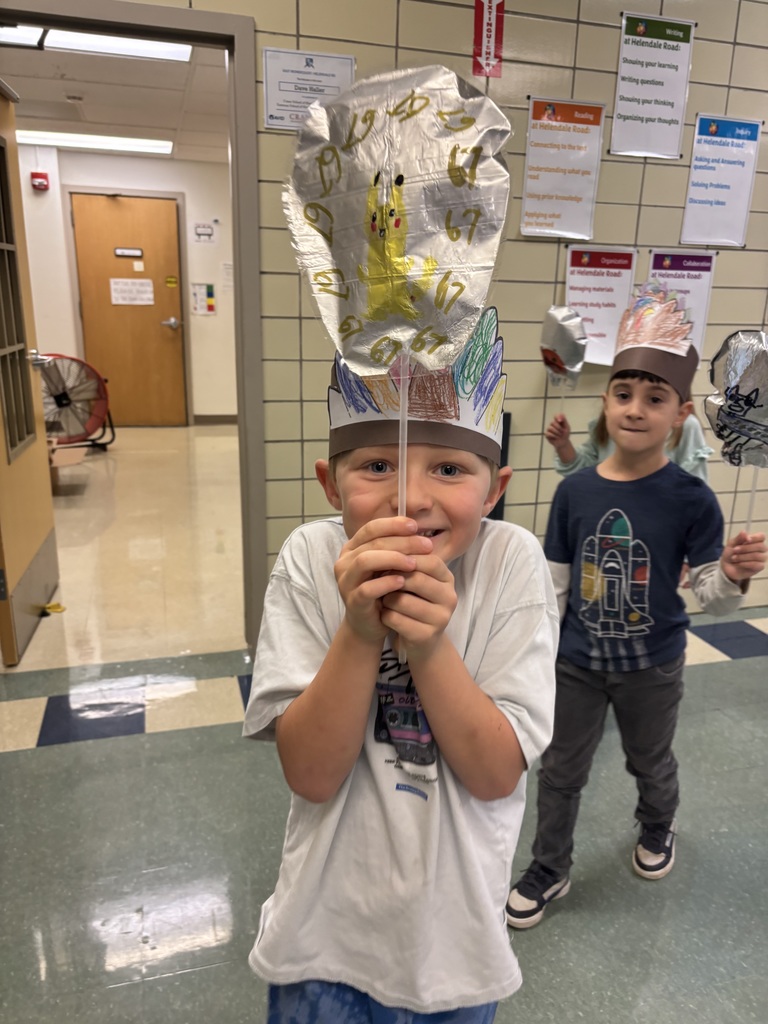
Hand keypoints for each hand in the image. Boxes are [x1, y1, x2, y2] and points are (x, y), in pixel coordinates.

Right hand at [334, 517, 432, 644]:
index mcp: (352, 548)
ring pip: (365, 561)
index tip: (415, 526)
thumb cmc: (382, 590)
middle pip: (373, 543)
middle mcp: (344, 562)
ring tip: (414, 563)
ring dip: (393, 559)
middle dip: (402, 542)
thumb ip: (396, 548)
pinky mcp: (352, 601)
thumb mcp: (388, 566)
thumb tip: (417, 529)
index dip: (393, 525)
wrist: (370, 624)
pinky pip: (367, 588)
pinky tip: (402, 581)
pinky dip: (386, 583)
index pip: (371, 528)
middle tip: (426, 545)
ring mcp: (345, 582)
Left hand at [380, 551, 457, 662]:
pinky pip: (396, 619)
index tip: (385, 559)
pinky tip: (386, 616)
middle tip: (378, 580)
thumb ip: (407, 562)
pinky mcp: (427, 636)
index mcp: (448, 579)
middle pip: (415, 579)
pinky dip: (385, 616)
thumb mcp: (415, 580)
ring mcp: (441, 618)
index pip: (429, 560)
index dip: (404, 558)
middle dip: (392, 579)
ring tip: (384, 600)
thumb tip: (388, 539)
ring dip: (386, 599)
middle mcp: (450, 597)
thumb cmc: (413, 603)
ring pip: (402, 600)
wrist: (420, 641)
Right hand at [545, 413, 571, 453]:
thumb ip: (564, 420)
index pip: (555, 416)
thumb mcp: (567, 427)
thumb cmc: (565, 434)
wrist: (563, 443)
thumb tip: (560, 414)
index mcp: (558, 422)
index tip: (560, 421)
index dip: (557, 417)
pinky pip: (548, 433)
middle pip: (552, 422)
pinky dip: (553, 436)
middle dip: (558, 428)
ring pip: (550, 428)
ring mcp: (549, 429)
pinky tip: (555, 438)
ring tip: (559, 436)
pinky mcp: (547, 434)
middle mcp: (553, 424)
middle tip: (562, 432)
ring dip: (556, 433)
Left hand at [720, 531, 766, 582]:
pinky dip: (746, 564)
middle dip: (746, 548)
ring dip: (743, 557)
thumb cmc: (731, 553)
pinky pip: (756, 565)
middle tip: (734, 550)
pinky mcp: (760, 567)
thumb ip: (738, 538)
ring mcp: (762, 558)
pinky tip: (739, 564)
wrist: (727, 566)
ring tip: (734, 558)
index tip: (747, 539)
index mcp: (755, 540)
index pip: (762, 536)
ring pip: (757, 556)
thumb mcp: (732, 544)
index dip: (755, 538)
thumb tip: (744, 532)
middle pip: (760, 546)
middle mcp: (761, 549)